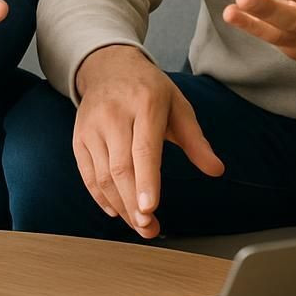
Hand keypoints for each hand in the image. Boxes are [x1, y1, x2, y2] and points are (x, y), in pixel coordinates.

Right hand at [73, 45, 223, 239]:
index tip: (150, 208)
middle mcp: (114, 114)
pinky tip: (116, 211)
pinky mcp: (79, 137)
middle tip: (149, 228)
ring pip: (102, 176)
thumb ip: (195, 140)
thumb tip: (216, 170)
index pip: (144, 148)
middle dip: (133, 204)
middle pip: (120, 168)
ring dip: (120, 207)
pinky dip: (100, 197)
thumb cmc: (148, 90)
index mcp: (145, 104)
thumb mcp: (178, 106)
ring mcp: (92, 126)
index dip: (146, 181)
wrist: (109, 67)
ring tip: (139, 225)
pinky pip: (87, 174)